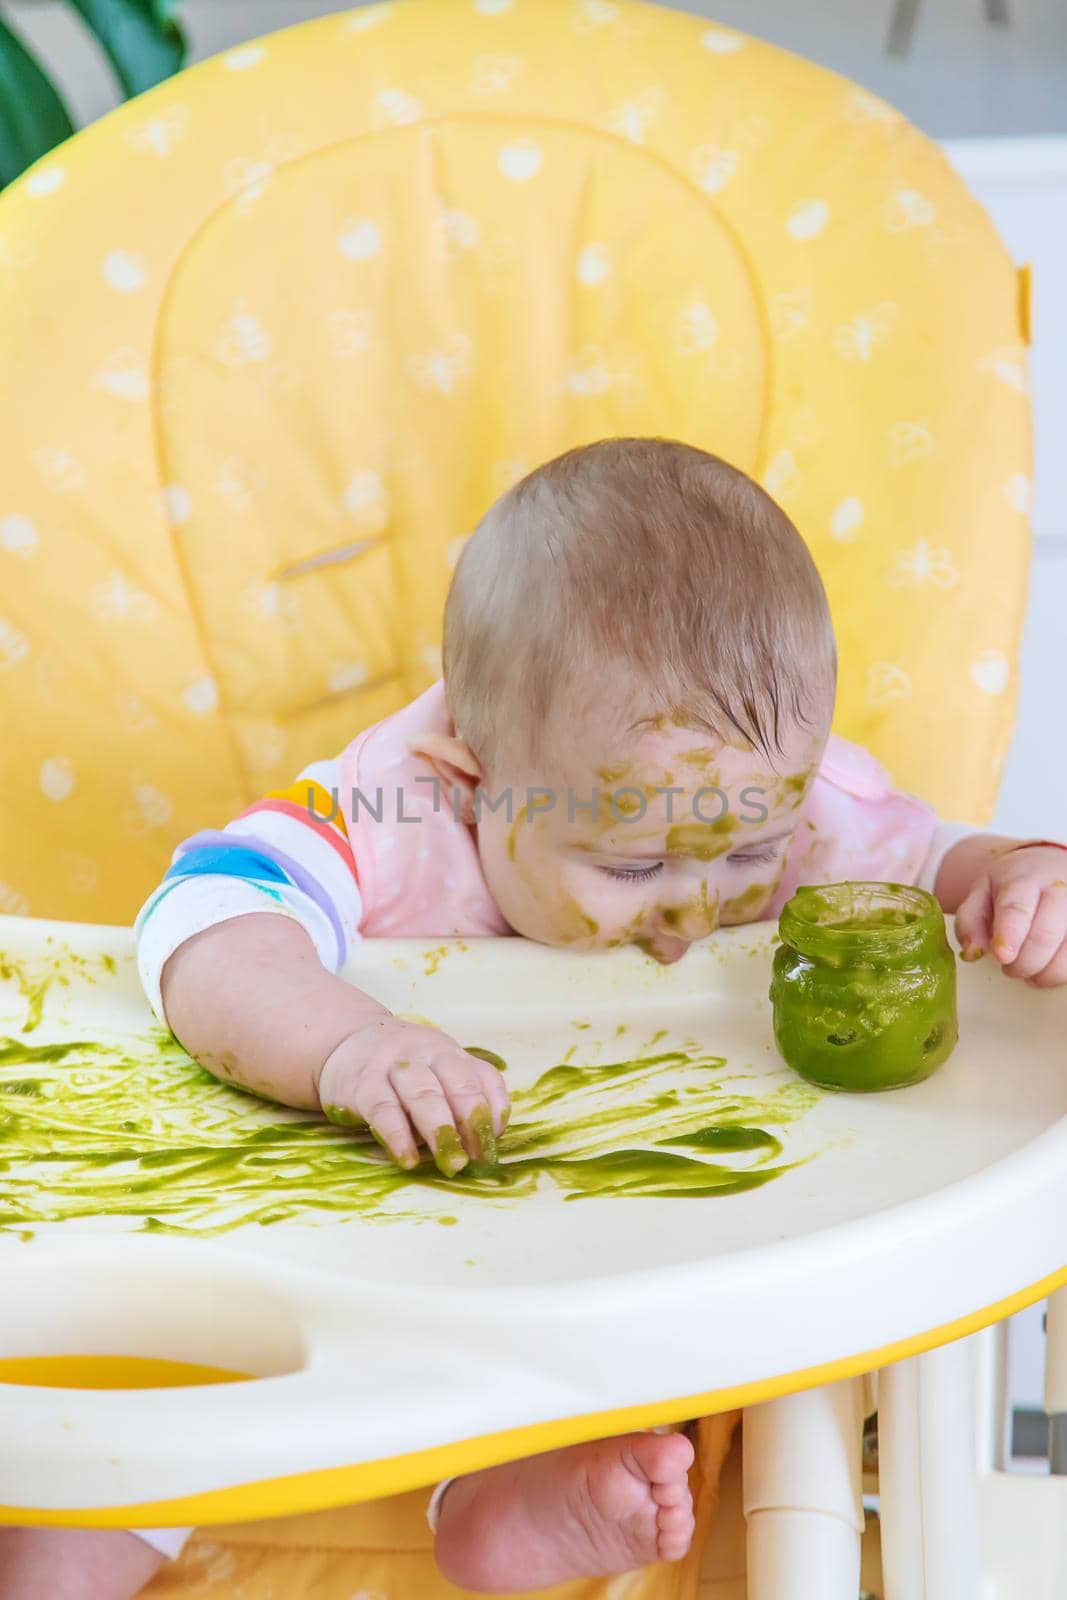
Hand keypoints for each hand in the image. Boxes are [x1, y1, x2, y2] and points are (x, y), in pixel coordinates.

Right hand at [316, 1016, 509, 1174]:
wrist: (343, 1041)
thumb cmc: (401, 1067)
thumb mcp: (435, 1070)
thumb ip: (458, 1097)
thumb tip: (482, 1143)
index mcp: (451, 1054)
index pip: (482, 1078)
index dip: (493, 1110)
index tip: (493, 1140)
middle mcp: (427, 1054)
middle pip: (458, 1085)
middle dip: (472, 1124)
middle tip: (478, 1159)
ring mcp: (394, 1066)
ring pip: (423, 1095)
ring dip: (441, 1130)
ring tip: (452, 1163)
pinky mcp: (363, 1083)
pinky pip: (383, 1108)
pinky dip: (398, 1135)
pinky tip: (407, 1158)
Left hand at [955, 845, 1066, 985]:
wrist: (1049, 865)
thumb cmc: (1013, 884)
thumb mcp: (981, 892)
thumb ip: (970, 921)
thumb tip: (973, 953)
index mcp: (1025, 879)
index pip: (1017, 909)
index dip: (1010, 935)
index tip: (1002, 956)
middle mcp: (1059, 891)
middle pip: (1045, 936)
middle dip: (1023, 964)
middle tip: (1010, 968)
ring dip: (1045, 974)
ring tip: (1030, 970)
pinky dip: (1060, 973)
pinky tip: (1050, 967)